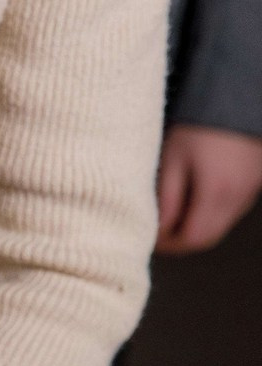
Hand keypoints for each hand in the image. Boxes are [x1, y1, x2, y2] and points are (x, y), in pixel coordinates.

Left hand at [157, 125, 261, 254]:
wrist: (241, 86)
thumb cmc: (202, 120)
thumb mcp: (173, 158)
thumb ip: (166, 199)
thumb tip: (158, 231)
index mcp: (217, 192)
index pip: (192, 239)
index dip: (169, 244)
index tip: (151, 237)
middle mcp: (240, 194)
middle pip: (208, 237)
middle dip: (182, 239)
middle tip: (160, 229)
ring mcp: (253, 186)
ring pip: (222, 223)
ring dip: (198, 225)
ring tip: (176, 210)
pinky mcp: (259, 177)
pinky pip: (234, 206)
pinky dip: (214, 210)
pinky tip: (198, 194)